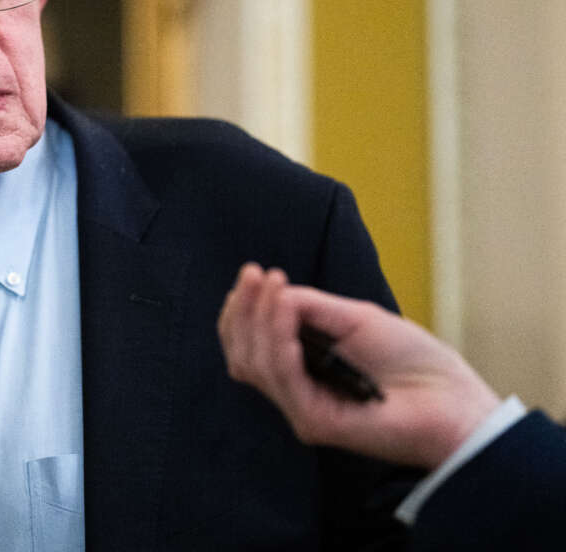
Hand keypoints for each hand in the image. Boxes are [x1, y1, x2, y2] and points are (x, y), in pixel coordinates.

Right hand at [218, 263, 500, 468]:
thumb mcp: (354, 318)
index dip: (241, 308)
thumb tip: (272, 291)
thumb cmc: (412, 360)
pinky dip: (280, 342)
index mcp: (299, 366)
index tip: (252, 272)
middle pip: (242, 354)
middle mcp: (294, 389)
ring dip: (261, 319)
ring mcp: (301, 408)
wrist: (453, 397)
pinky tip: (286, 313)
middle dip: (242, 310)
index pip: (248, 342)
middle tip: (255, 273)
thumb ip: (309, 307)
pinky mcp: (315, 421)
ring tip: (275, 287)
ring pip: (257, 365)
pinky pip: (285, 380)